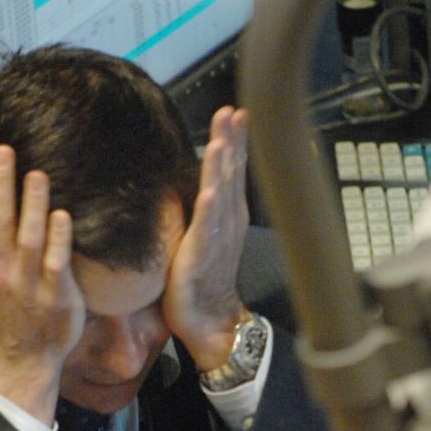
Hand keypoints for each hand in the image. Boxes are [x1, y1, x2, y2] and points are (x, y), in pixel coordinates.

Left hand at [162, 106, 251, 371]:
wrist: (208, 318)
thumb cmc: (202, 276)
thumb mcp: (204, 232)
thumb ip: (202, 204)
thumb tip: (195, 177)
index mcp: (227, 213)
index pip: (232, 169)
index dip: (235, 140)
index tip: (235, 111)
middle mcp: (228, 221)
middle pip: (231, 175)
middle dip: (231, 142)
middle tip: (231, 113)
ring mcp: (217, 238)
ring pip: (221, 196)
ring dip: (222, 169)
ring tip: (222, 142)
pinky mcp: (201, 257)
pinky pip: (207, 230)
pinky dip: (210, 210)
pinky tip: (210, 192)